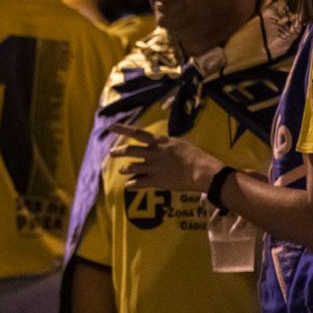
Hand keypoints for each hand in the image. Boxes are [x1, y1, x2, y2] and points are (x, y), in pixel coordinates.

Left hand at [108, 123, 222, 192]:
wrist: (202, 171)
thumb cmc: (195, 157)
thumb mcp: (179, 145)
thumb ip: (165, 145)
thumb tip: (157, 144)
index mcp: (160, 142)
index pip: (137, 133)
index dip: (122, 129)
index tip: (110, 127)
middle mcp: (154, 153)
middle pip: (130, 151)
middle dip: (118, 152)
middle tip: (112, 153)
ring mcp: (153, 167)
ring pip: (131, 167)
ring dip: (125, 169)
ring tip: (123, 170)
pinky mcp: (155, 180)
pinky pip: (137, 183)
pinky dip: (131, 185)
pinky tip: (129, 186)